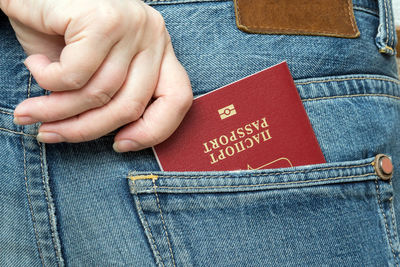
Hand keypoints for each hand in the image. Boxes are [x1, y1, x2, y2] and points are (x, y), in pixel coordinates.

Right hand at [1, 0, 192, 151]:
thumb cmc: (62, 25)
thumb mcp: (93, 66)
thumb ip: (106, 96)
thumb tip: (101, 134)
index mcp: (158, 50)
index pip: (178, 99)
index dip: (154, 131)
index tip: (120, 145)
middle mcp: (154, 36)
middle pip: (131, 105)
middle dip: (85, 130)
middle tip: (50, 134)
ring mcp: (133, 25)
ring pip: (100, 93)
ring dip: (57, 111)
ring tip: (30, 111)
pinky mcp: (104, 19)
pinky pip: (76, 74)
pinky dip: (48, 80)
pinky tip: (35, 65)